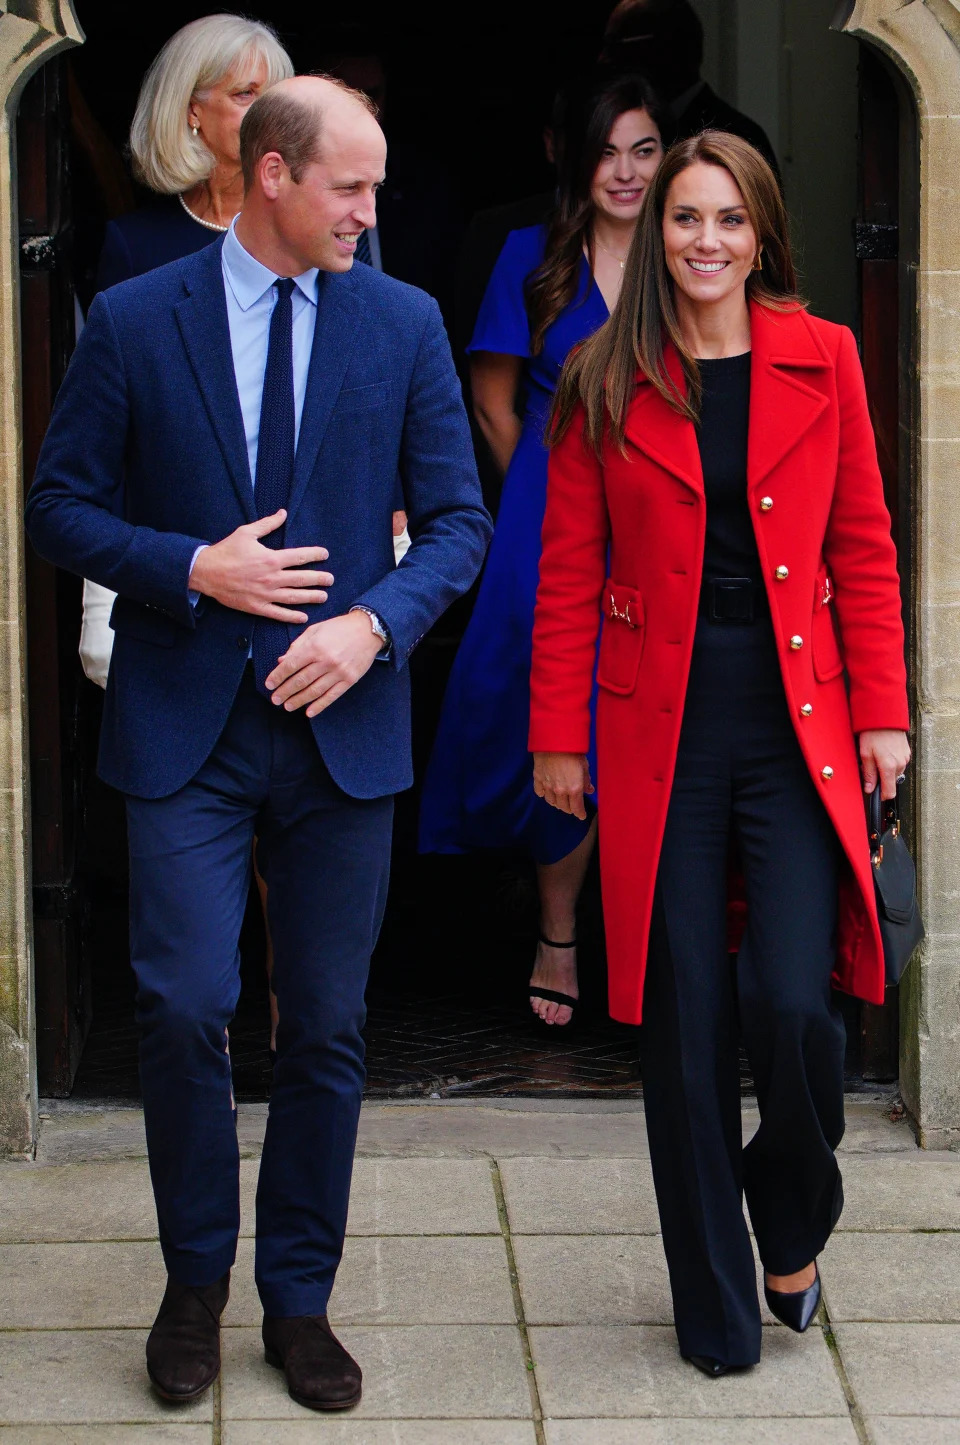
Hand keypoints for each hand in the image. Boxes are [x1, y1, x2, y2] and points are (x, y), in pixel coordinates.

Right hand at [189, 510, 333, 621]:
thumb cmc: (226, 551)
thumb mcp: (246, 533)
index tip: (325, 555)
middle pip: (302, 579)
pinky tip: (303, 616)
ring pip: (294, 597)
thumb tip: (282, 513)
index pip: (299, 557)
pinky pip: (278, 613)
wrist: (205, 572)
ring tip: (323, 597)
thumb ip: (267, 524)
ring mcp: (265, 594)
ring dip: (311, 597)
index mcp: (271, 559)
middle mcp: (271, 578)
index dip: (315, 555)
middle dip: (319, 579)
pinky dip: (292, 616)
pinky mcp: (256, 607)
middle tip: (331, 580)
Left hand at [266, 611, 382, 716]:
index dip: (278, 676)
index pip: (291, 665)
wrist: (368, 629)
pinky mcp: (349, 680)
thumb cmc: (339, 628)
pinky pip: (332, 696)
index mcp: (315, 647)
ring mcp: (338, 672)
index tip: (269, 684)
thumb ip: (297, 645)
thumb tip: (282, 661)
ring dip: (299, 700)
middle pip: (300, 681)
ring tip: (288, 706)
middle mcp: (326, 661)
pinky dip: (319, 706)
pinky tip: (309, 712)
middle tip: (275, 699)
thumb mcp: (315, 630)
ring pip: (314, 691)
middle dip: (285, 691)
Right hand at [533, 752, 594, 819]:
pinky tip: (546, 792)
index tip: (581, 815)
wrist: (554, 741)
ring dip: (557, 803)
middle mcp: (560, 791)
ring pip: (551, 802)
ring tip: (560, 800)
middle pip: (564, 807)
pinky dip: (543, 794)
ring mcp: (548, 786)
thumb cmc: (572, 751)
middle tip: (572, 807)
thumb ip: (586, 780)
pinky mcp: (538, 779)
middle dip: (569, 809)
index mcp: (574, 789)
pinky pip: (540, 792)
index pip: (577, 808)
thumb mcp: (584, 766)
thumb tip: (589, 789)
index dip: (580, 814)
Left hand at [859, 729, 910, 799]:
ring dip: (886, 770)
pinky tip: (884, 752)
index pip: (890, 792)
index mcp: (889, 766)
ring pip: (895, 773)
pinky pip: (899, 764)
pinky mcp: (907, 753)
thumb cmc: (873, 733)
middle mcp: (900, 764)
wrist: (885, 716)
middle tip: (870, 766)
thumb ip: (868, 774)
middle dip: (881, 778)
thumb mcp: (865, 754)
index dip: (882, 796)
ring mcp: (905, 758)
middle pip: (891, 781)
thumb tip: (869, 789)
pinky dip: (891, 762)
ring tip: (877, 756)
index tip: (876, 795)